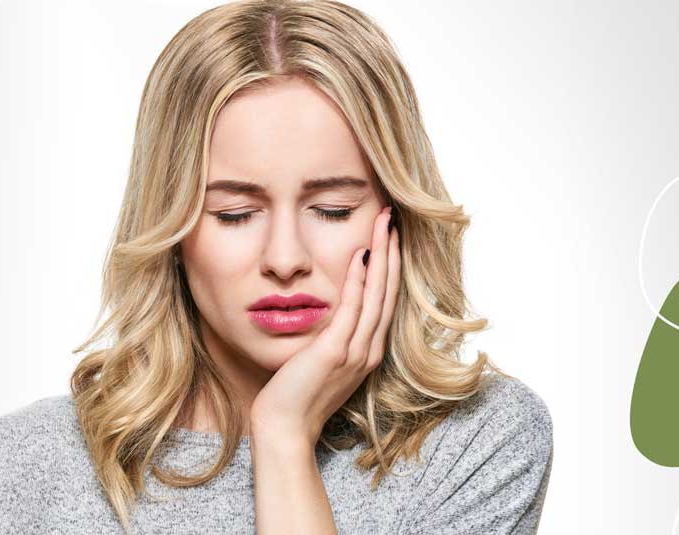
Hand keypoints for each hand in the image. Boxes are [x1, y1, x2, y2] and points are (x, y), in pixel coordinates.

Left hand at [250, 205, 400, 445]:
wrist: (285, 428)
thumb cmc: (295, 395)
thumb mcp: (320, 361)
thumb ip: (330, 336)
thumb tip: (326, 310)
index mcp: (367, 351)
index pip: (384, 300)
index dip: (390, 266)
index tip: (389, 236)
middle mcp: (368, 350)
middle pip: (387, 292)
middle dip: (392, 253)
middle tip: (393, 219)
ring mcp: (355, 352)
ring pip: (376, 295)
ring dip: (382, 257)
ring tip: (384, 225)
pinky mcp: (335, 352)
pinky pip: (351, 309)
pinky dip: (357, 280)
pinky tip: (359, 255)